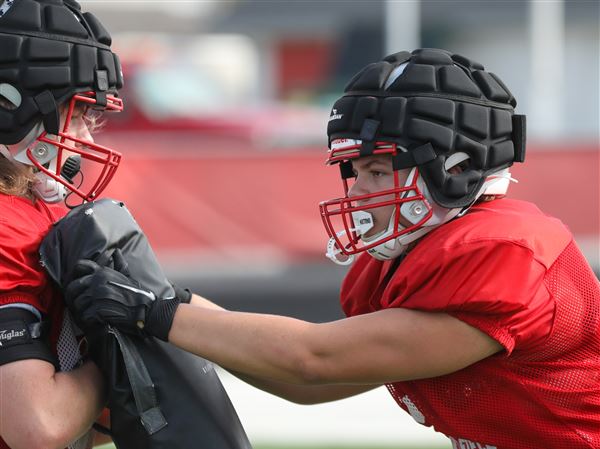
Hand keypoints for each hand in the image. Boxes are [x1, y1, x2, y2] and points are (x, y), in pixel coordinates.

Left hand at [65, 252, 180, 340]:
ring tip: (93, 314)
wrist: (147, 311)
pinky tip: (98, 320)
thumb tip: (116, 251)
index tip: (80, 288)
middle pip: (72, 287)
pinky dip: (90, 320)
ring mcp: (97, 294)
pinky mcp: (98, 308)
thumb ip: (119, 265)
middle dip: (76, 298)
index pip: (79, 267)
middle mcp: (98, 280)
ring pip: (77, 303)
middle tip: (84, 306)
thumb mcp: (128, 276)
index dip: (76, 277)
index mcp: (103, 271)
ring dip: (83, 311)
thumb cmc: (138, 295)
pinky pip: (85, 315)